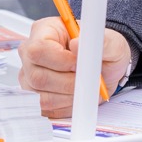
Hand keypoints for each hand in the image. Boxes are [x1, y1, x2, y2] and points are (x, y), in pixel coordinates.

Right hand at [16, 17, 131, 117]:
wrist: (104, 67)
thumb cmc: (101, 50)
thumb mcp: (112, 41)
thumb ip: (99, 40)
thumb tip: (76, 44)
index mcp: (44, 31)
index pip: (38, 49)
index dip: (60, 60)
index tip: (79, 63)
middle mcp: (30, 55)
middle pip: (37, 76)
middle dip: (68, 81)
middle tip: (86, 77)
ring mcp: (29, 78)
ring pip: (43, 96)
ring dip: (70, 95)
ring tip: (84, 84)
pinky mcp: (34, 98)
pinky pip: (47, 110)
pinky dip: (67, 106)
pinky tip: (77, 94)